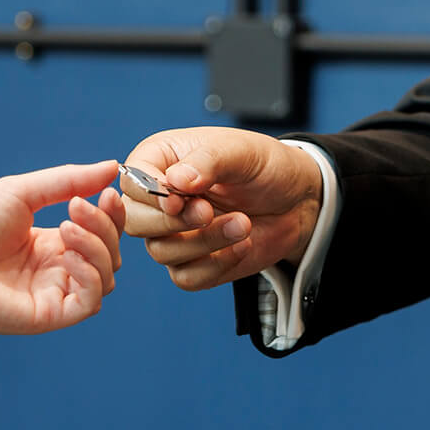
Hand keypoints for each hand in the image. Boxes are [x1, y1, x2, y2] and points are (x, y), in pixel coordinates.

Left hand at [0, 159, 126, 334]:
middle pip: (110, 253)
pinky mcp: (50, 314)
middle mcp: (57, 270)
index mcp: (52, 244)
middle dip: (104, 226)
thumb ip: (69, 180)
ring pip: (106, 277)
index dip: (112, 214)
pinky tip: (67, 256)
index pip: (102, 233)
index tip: (109, 192)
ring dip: (97, 247)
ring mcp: (55, 293)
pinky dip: (89, 275)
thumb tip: (113, 167)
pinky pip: (90, 302)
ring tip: (66, 227)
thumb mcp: (23, 192)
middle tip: (77, 208)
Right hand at [119, 127, 321, 289]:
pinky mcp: (193, 262)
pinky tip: (242, 244)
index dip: (149, 195)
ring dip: (203, 242)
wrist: (298, 200)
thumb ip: (207, 161)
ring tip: (242, 223)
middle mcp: (160, 199)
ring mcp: (174, 233)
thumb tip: (174, 182)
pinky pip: (186, 278)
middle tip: (208, 212)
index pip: (131, 180)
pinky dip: (215, 265)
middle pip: (134, 222)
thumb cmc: (265, 166)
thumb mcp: (241, 151)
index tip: (178, 200)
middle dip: (171, 223)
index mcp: (161, 160)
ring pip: (161, 252)